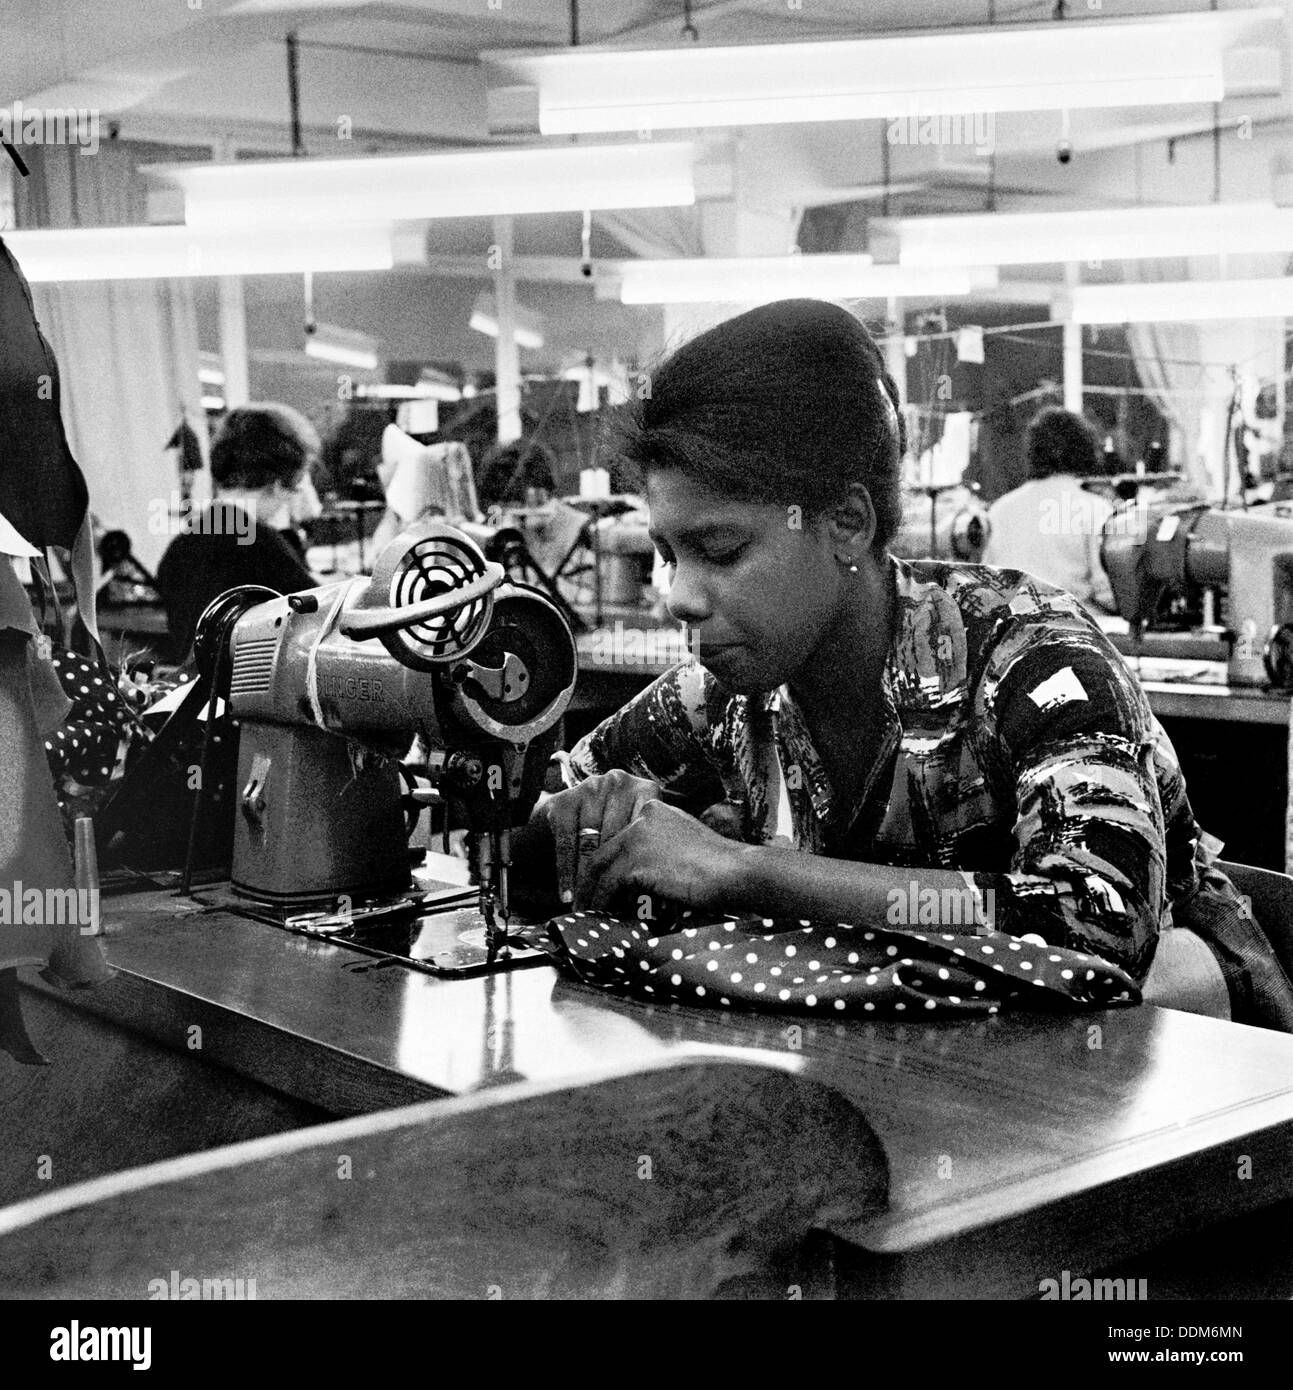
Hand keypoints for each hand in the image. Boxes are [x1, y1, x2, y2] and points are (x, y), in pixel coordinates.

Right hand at [538, 769, 662, 904]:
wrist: (571, 812)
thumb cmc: (615, 832)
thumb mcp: (637, 835)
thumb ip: (649, 854)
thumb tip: (662, 900)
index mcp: (645, 790)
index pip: (644, 834)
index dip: (640, 869)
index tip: (639, 901)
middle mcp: (619, 783)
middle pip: (616, 838)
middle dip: (612, 877)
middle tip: (611, 909)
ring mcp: (591, 788)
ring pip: (589, 842)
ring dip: (587, 880)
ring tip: (588, 907)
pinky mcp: (565, 800)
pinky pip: (566, 843)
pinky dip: (565, 872)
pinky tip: (567, 894)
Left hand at [577, 799, 748, 915]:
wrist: (736, 872)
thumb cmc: (719, 867)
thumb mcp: (682, 846)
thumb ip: (657, 851)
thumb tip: (634, 877)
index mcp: (653, 811)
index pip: (617, 839)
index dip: (604, 865)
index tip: (596, 884)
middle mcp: (641, 818)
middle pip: (602, 851)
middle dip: (588, 880)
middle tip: (581, 902)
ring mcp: (638, 838)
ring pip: (599, 869)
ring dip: (591, 894)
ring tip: (587, 913)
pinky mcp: (637, 862)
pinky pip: (608, 886)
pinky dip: (602, 902)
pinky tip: (601, 915)